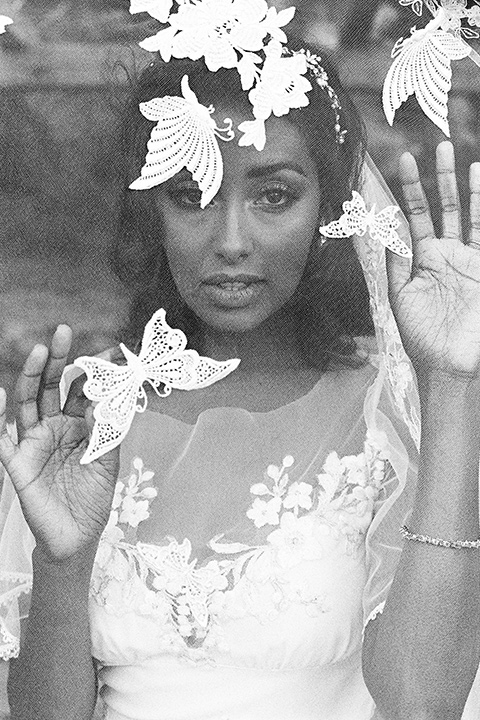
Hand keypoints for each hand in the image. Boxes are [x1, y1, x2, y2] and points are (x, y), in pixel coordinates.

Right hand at [0, 326, 119, 562]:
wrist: (77, 537)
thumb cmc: (93, 499)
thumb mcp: (107, 462)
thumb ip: (105, 432)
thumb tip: (102, 401)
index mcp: (78, 425)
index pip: (82, 391)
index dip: (93, 372)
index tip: (108, 350)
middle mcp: (54, 427)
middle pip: (51, 387)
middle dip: (56, 360)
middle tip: (62, 331)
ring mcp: (34, 442)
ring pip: (28, 402)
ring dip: (30, 377)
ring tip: (38, 351)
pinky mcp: (17, 462)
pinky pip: (2, 437)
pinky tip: (0, 394)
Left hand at [387, 141, 479, 381]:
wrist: (447, 362)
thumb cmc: (420, 334)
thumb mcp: (399, 296)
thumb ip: (394, 262)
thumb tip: (382, 228)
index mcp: (422, 259)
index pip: (416, 216)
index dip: (411, 189)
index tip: (404, 160)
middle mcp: (446, 253)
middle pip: (443, 207)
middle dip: (440, 178)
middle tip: (438, 146)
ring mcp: (468, 259)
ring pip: (467, 214)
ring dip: (464, 187)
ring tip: (459, 158)